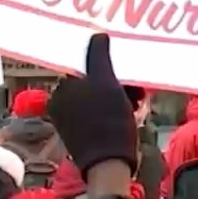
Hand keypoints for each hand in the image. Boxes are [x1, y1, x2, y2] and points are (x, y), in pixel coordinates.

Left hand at [47, 34, 137, 178]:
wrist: (109, 164)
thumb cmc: (107, 119)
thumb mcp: (105, 81)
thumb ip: (98, 55)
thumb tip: (97, 35)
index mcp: (61, 90)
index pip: (86, 67)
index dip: (108, 66)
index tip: (126, 70)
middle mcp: (62, 105)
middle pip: (94, 82)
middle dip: (117, 82)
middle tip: (136, 88)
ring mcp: (73, 121)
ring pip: (100, 98)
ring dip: (119, 96)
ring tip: (136, 102)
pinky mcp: (85, 135)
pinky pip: (101, 113)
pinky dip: (115, 110)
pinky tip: (131, 113)